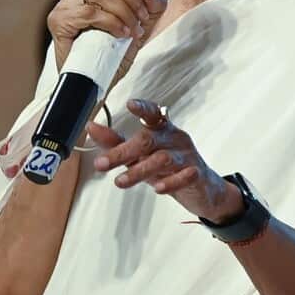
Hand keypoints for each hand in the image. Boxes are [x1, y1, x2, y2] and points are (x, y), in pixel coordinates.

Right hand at [46, 0, 167, 84]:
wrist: (93, 85)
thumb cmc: (112, 58)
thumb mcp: (137, 26)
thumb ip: (147, 7)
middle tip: (142, 17)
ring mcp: (64, 6)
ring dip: (124, 11)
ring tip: (133, 29)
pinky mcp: (59, 22)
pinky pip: (91, 13)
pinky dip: (112, 22)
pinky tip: (121, 33)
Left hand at [89, 99, 243, 222]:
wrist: (203, 190)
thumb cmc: (168, 167)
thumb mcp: (140, 155)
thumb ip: (116, 142)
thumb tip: (92, 127)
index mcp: (161, 129)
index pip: (152, 114)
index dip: (143, 108)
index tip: (130, 104)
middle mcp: (174, 138)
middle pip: (148, 140)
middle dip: (122, 151)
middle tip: (102, 163)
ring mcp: (187, 156)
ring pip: (163, 159)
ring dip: (139, 170)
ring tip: (120, 181)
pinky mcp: (197, 175)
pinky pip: (185, 176)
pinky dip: (170, 182)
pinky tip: (158, 188)